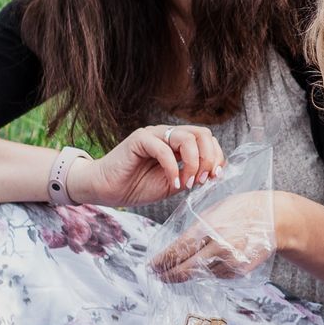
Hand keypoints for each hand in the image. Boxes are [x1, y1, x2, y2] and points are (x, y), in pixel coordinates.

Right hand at [70, 124, 224, 208]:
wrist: (106, 190)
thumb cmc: (137, 186)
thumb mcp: (173, 184)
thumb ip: (192, 176)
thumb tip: (215, 173)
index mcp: (178, 144)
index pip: (208, 140)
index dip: (217, 158)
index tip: (214, 178)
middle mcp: (168, 135)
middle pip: (203, 134)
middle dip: (210, 158)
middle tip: (203, 180)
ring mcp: (154, 134)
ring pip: (188, 138)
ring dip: (194, 163)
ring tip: (187, 183)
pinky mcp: (139, 139)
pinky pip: (164, 148)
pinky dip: (173, 168)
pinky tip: (173, 183)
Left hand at [150, 191, 279, 282]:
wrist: (276, 219)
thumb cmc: (243, 210)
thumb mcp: (215, 211)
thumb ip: (196, 229)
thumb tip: (176, 247)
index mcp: (210, 228)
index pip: (178, 250)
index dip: (161, 261)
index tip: (151, 267)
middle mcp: (219, 247)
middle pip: (186, 269)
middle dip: (169, 275)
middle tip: (158, 276)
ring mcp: (230, 261)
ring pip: (200, 275)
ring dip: (186, 276)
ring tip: (175, 274)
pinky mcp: (239, 271)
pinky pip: (216, 276)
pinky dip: (206, 274)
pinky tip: (202, 269)